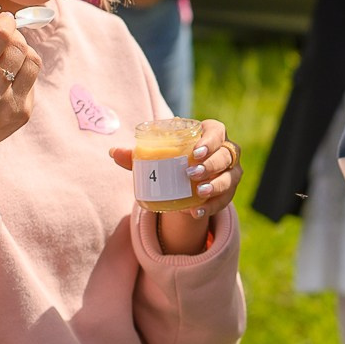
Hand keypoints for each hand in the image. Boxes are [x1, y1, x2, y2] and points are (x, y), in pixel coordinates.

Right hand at [0, 10, 40, 206]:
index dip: (5, 22)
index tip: (3, 20)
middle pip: (18, 47)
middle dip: (14, 35)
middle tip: (3, 37)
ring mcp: (10, 107)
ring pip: (32, 60)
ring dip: (22, 50)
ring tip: (7, 55)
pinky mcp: (24, 114)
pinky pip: (32, 79)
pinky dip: (22, 70)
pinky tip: (6, 79)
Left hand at [110, 119, 239, 255]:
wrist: (186, 181)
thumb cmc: (173, 159)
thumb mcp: (158, 156)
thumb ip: (137, 155)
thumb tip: (113, 152)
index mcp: (211, 133)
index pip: (217, 131)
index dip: (209, 141)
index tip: (194, 153)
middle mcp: (227, 151)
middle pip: (226, 155)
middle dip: (211, 165)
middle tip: (191, 173)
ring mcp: (231, 172)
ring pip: (230, 178)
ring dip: (216, 185)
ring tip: (199, 193)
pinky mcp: (229, 192)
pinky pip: (225, 200)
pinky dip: (211, 207)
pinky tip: (196, 212)